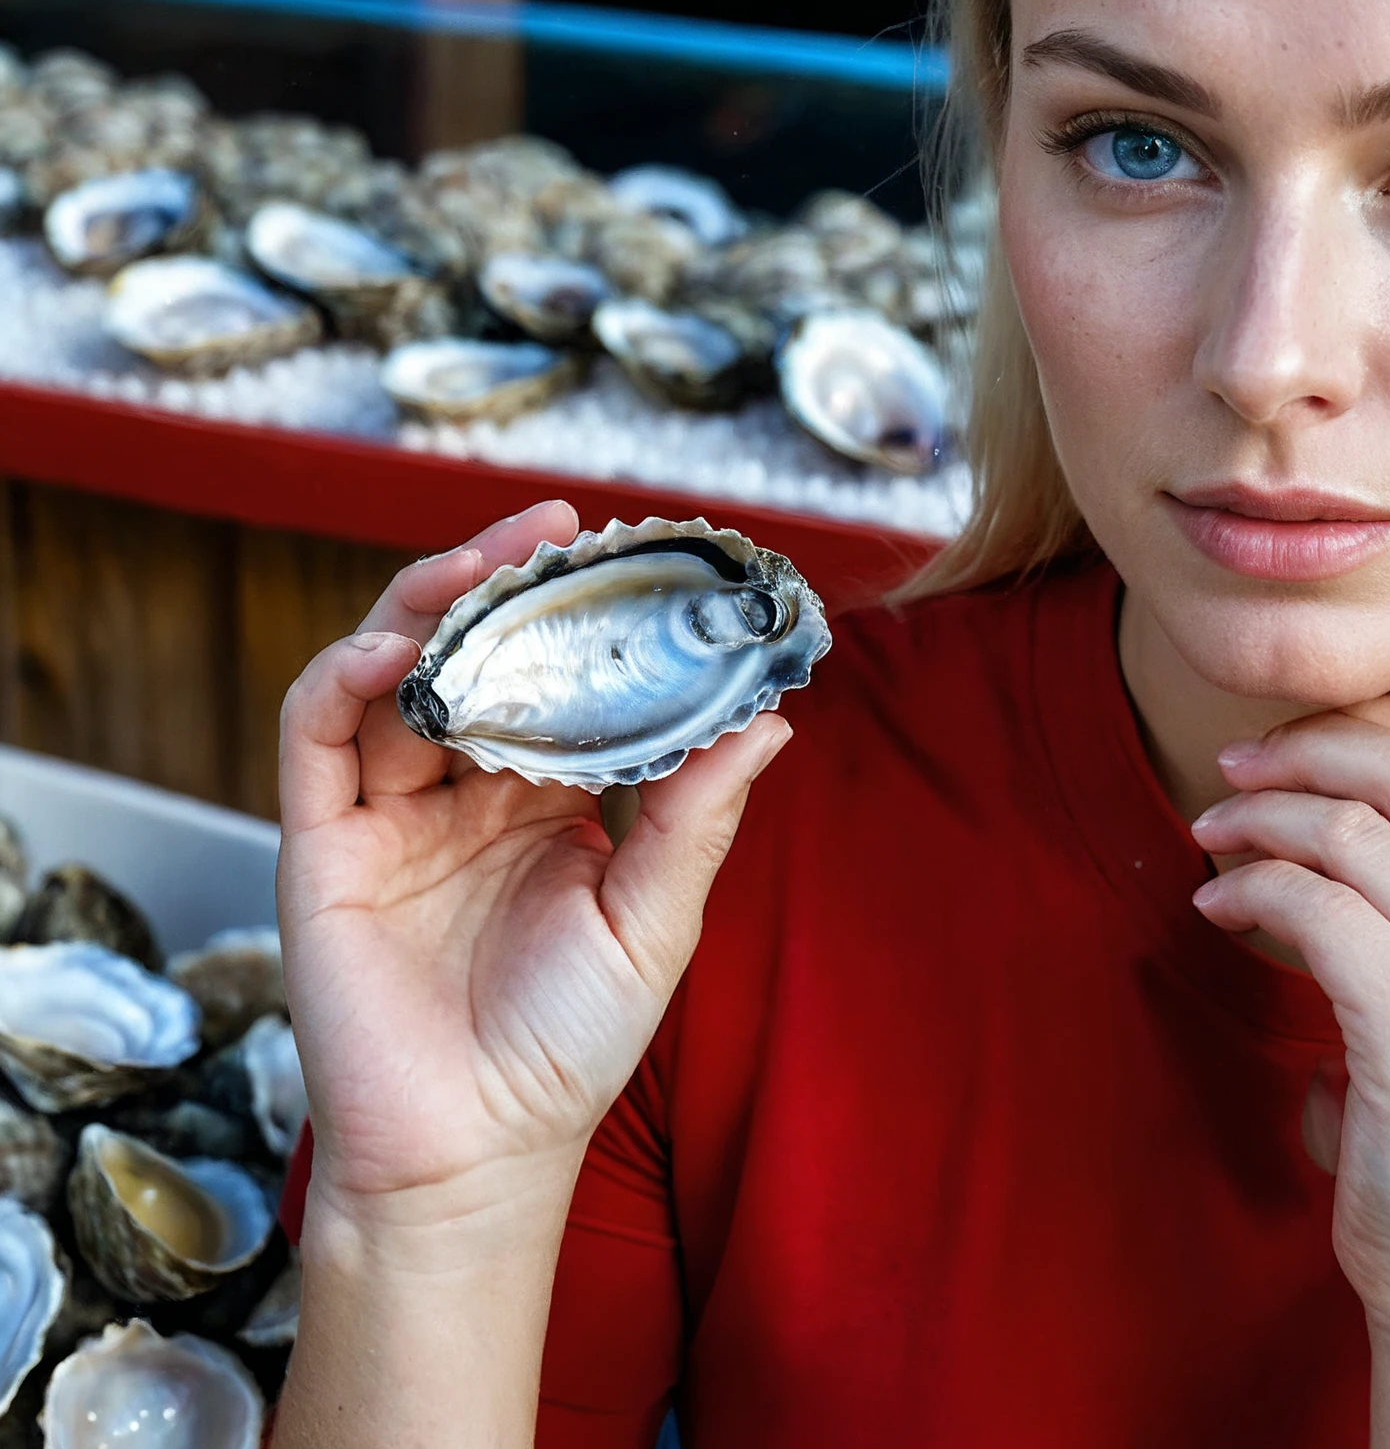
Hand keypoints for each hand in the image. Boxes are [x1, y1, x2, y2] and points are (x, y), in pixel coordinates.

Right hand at [277, 502, 788, 1222]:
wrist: (471, 1159)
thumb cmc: (566, 1047)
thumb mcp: (652, 919)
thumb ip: (697, 815)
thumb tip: (774, 716)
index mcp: (545, 799)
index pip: (557, 676)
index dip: (584, 614)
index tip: (631, 553)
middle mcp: (464, 791)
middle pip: (473, 653)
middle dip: (505, 581)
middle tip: (555, 527)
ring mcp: (389, 813)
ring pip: (393, 673)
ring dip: (430, 606)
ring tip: (480, 563)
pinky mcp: (322, 845)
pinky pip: (317, 737)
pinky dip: (344, 678)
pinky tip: (393, 648)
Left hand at [1188, 697, 1389, 1443]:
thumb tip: (1348, 780)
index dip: (1365, 723)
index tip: (1291, 736)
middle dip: (1304, 750)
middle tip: (1232, 768)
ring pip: (1352, 830)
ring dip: (1260, 819)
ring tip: (1211, 838)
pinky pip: (1314, 907)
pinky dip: (1250, 889)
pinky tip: (1218, 907)